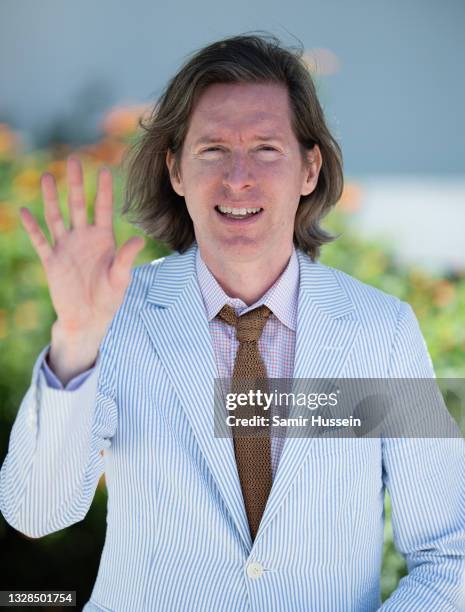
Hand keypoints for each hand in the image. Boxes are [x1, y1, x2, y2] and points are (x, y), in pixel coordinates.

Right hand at [19, 157, 144, 378]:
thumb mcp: (120, 278)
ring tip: (47, 175)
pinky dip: (32, 227)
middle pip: (78, 205)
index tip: (104, 169)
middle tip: (73, 160)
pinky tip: (24, 211)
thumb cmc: (108, 299)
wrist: (88, 318)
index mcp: (103, 240)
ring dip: (51, 197)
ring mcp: (66, 248)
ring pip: (56, 216)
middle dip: (75, 183)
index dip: (103, 190)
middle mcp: (83, 239)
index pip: (103, 209)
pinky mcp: (52, 261)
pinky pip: (40, 241)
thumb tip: (138, 238)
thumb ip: (126, 258)